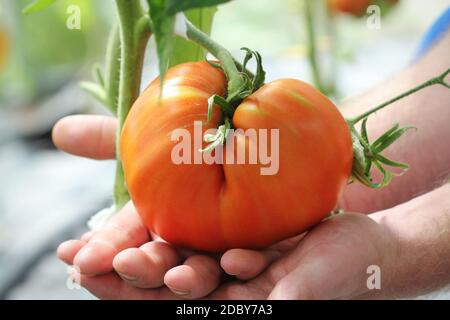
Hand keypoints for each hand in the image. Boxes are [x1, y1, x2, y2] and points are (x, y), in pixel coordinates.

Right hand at [54, 115, 281, 298]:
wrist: (308, 175)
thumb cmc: (236, 159)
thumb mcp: (176, 144)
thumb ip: (123, 143)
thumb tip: (60, 131)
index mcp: (177, 229)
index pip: (136, 247)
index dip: (107, 253)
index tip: (73, 253)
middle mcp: (204, 252)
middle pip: (166, 274)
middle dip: (141, 274)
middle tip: (117, 263)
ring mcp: (240, 271)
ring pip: (207, 285)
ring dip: (186, 281)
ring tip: (172, 274)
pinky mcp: (280, 278)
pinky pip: (265, 283)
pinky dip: (246, 269)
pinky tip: (237, 258)